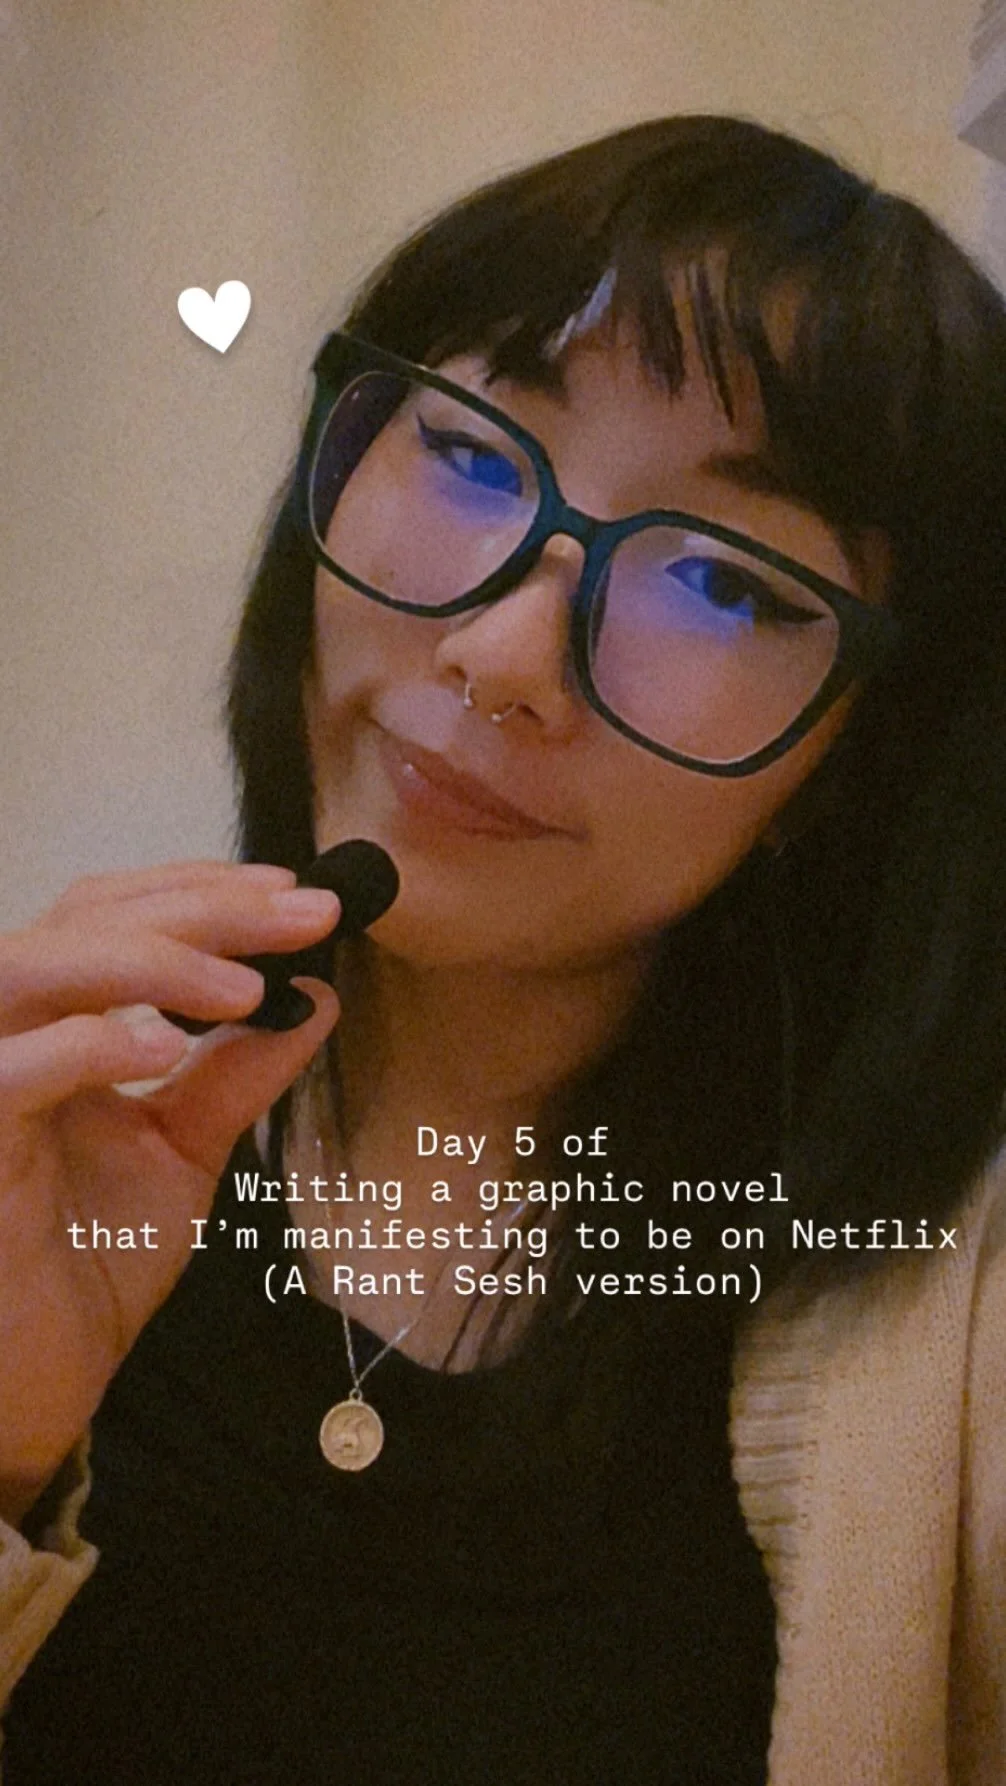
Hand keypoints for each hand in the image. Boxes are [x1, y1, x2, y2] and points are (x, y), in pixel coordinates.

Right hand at [0, 860, 339, 1524]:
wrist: (38, 1382)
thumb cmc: (89, 1266)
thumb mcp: (185, 1152)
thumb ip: (237, 1073)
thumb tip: (316, 997)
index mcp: (50, 1021)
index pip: (111, 912)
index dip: (204, 890)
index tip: (306, 899)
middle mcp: (3, 1033)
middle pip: (80, 914)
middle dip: (204, 907)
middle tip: (308, 916)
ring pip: (29, 964)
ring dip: (147, 957)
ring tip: (245, 986)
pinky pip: (7, 1073)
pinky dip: (86, 1047)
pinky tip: (164, 1051)